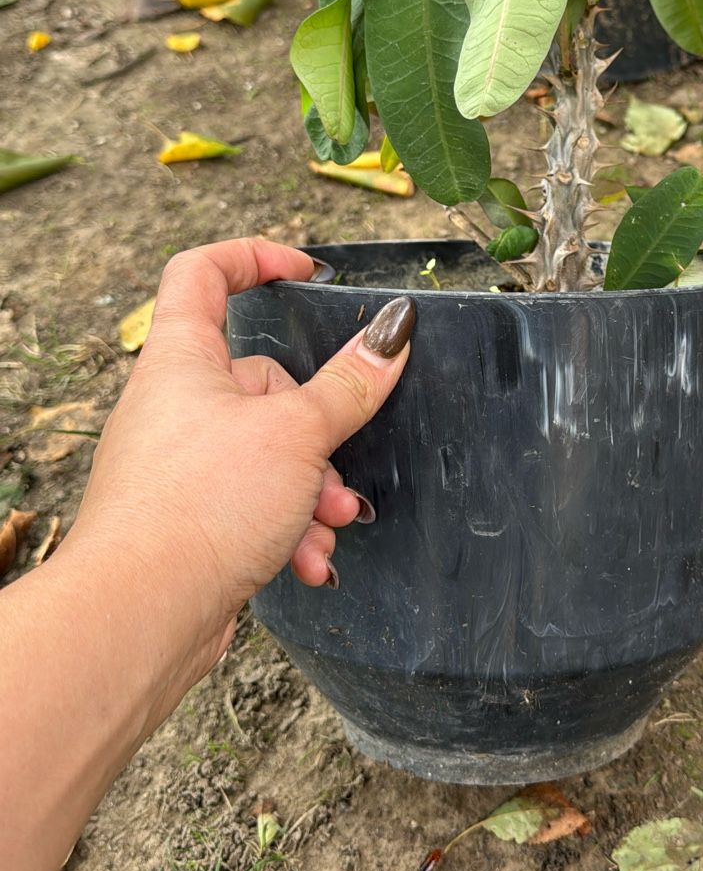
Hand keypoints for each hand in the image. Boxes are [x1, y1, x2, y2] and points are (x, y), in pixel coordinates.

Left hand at [68, 238, 413, 696]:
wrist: (141, 613)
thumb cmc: (199, 506)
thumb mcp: (297, 434)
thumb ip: (350, 385)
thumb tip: (393, 332)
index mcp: (182, 358)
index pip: (203, 273)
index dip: (253, 257)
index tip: (306, 271)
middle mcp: (173, 404)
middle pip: (262, 383)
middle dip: (318, 434)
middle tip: (337, 474)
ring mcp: (178, 464)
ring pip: (266, 455)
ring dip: (310, 494)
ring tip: (326, 529)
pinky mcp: (188, 520)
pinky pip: (252, 506)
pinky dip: (287, 531)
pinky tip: (307, 563)